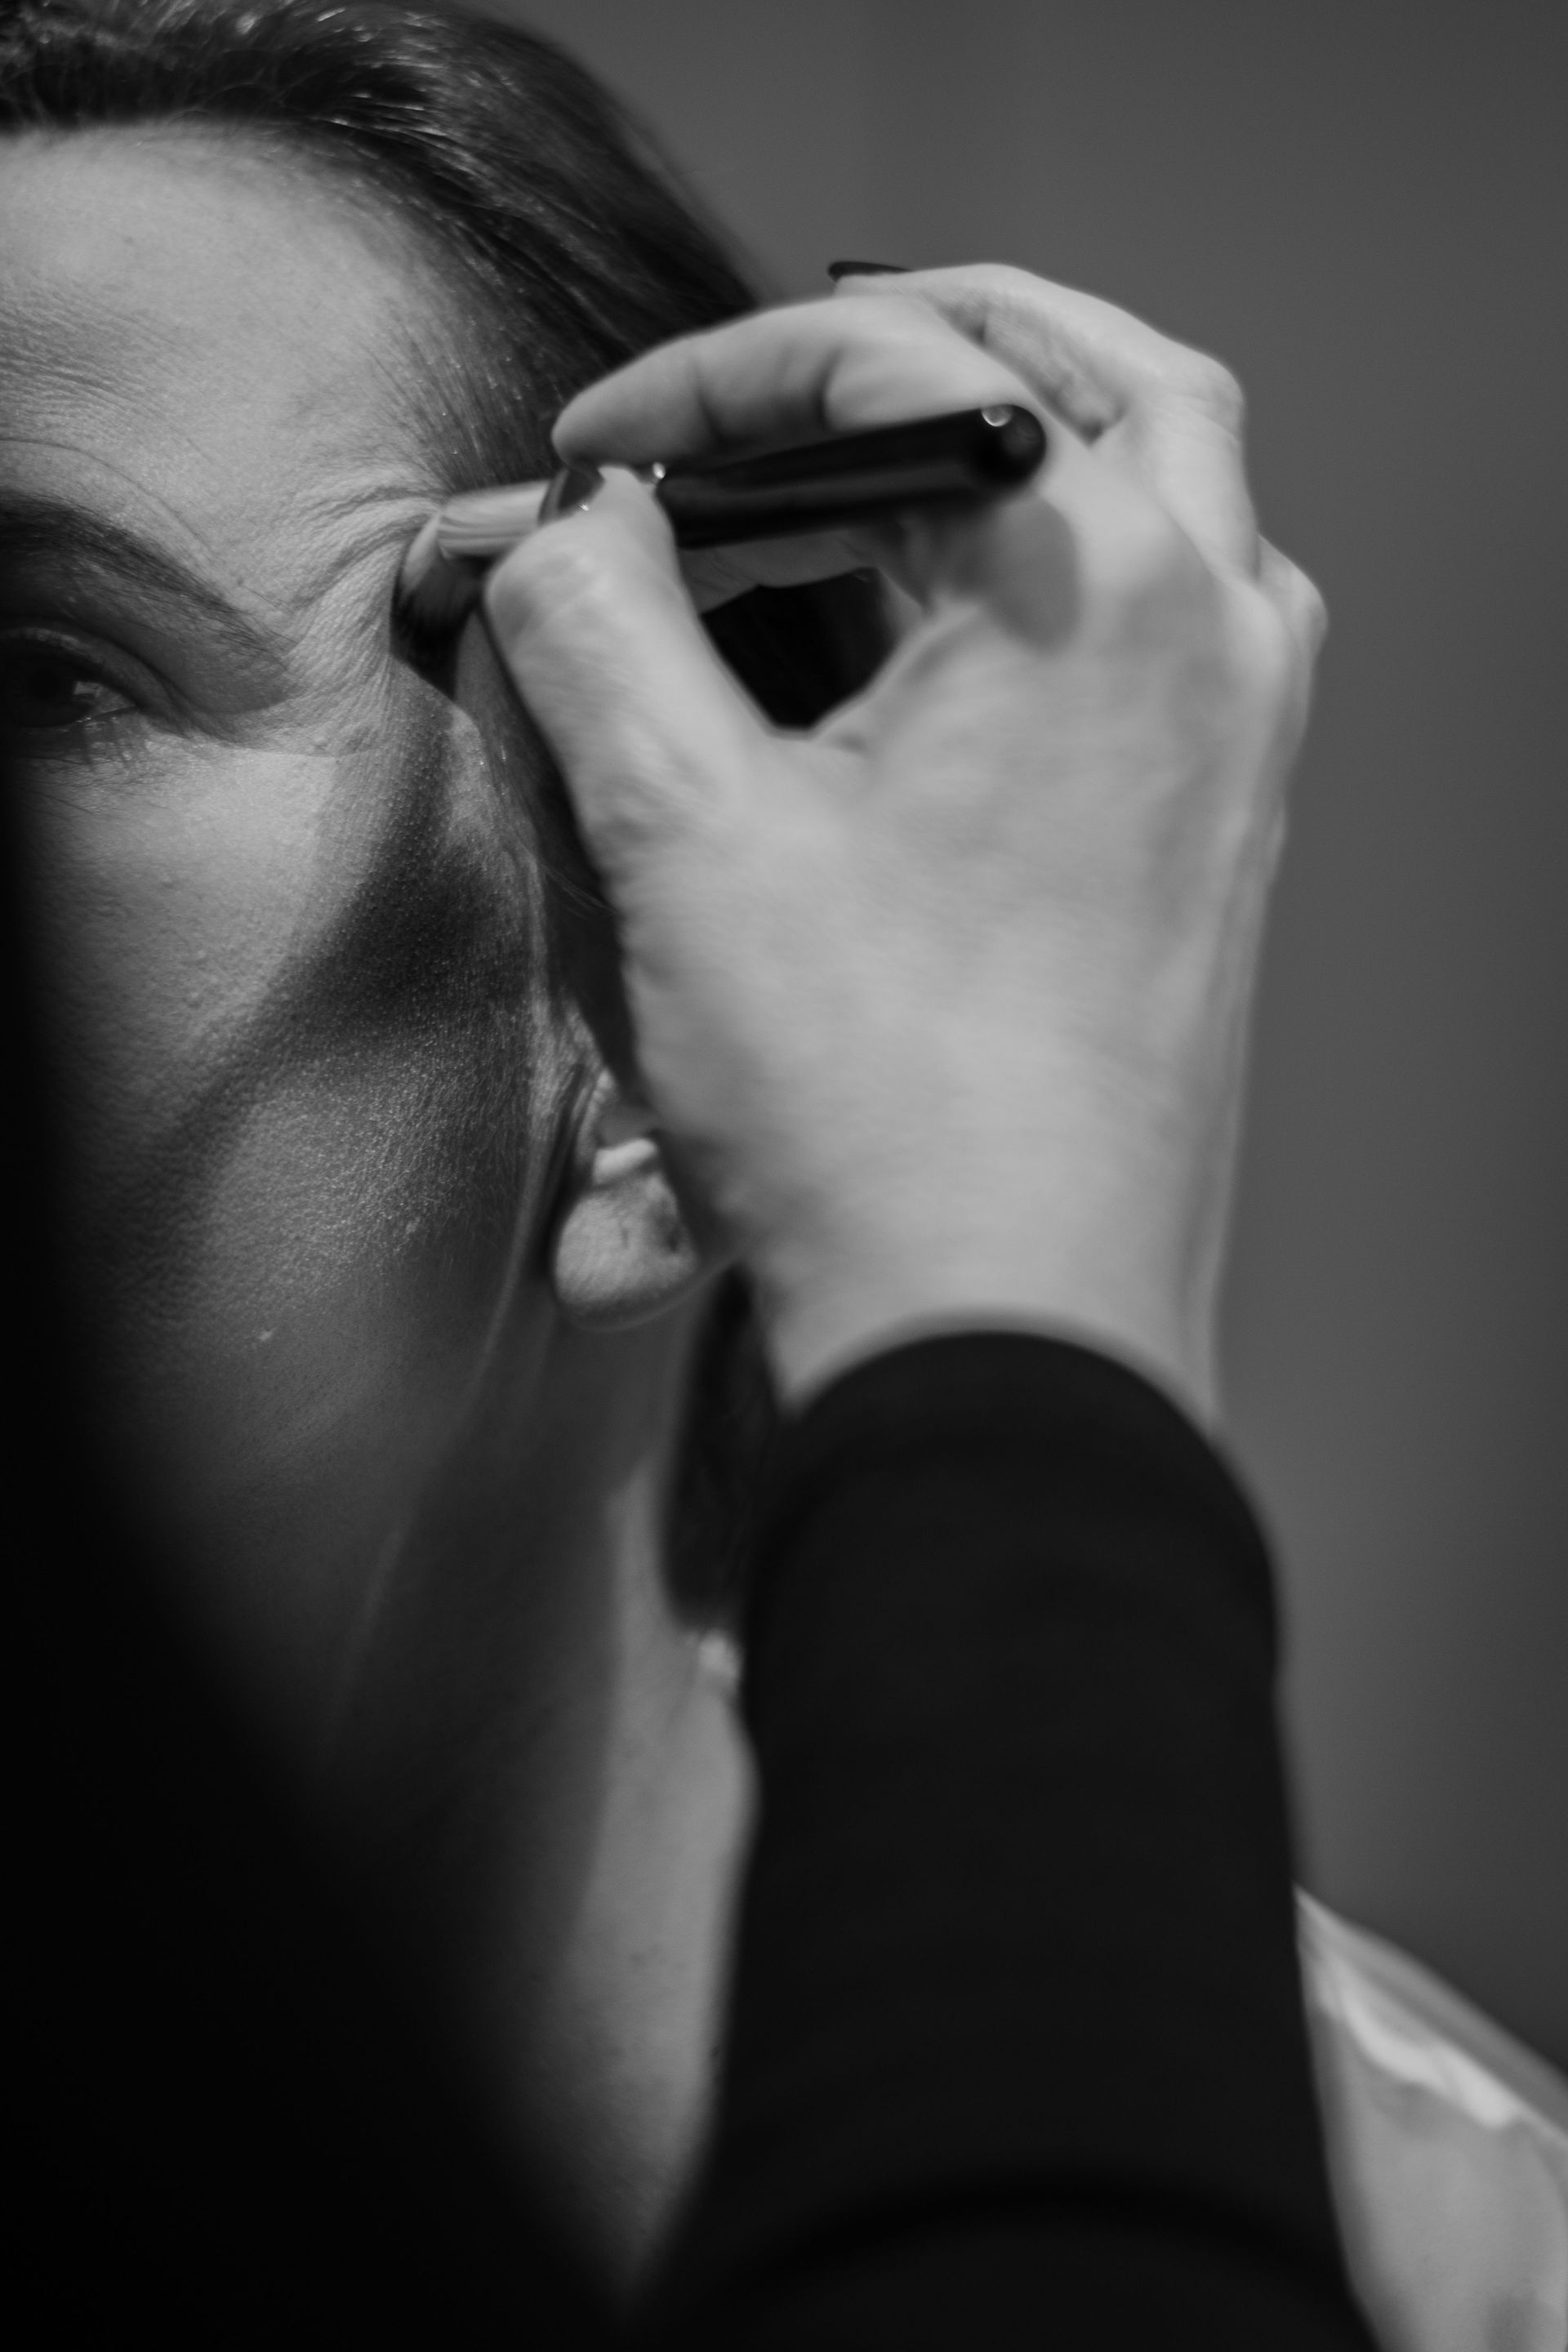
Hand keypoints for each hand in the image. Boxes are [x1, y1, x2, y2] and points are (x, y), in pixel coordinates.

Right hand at [480, 267, 1323, 1418]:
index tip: (587, 462)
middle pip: (1083, 379)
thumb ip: (597, 629)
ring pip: (1159, 495)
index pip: (892, 361)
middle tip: (767, 386)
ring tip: (867, 471)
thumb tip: (560, 535)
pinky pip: (1168, 635)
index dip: (707, 384)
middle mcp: (1211, 639)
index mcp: (1097, 586)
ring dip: (1014, 449)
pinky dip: (1057, 586)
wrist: (1006, 1342)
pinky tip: (945, 643)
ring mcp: (1237, 746)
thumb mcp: (685, 839)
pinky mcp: (1219, 842)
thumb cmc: (881, 1114)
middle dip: (905, 351)